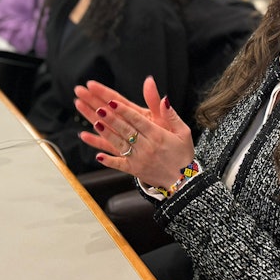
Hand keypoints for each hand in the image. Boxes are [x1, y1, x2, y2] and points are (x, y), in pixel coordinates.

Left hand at [76, 78, 195, 187]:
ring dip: (106, 134)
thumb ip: (171, 115)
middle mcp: (146, 147)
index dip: (124, 110)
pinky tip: (97, 155)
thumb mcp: (183, 132)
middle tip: (98, 108)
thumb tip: (164, 99)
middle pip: (125, 129)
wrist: (183, 181)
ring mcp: (138, 159)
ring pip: (119, 144)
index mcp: (158, 136)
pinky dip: (108, 161)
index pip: (137, 120)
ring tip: (95, 123)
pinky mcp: (134, 170)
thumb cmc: (183, 154)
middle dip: (111, 118)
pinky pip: (119, 165)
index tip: (112, 102)